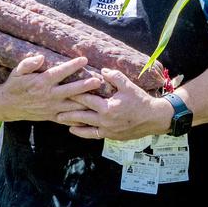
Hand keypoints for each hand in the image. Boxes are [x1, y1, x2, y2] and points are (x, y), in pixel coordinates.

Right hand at [0, 55, 103, 122]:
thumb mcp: (17, 71)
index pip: (60, 73)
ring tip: (101, 98)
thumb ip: (28, 63)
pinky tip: (92, 116)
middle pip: (71, 90)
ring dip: (86, 102)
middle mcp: (49, 95)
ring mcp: (51, 108)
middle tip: (99, 81)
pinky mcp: (52, 116)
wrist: (7, 106)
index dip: (72, 66)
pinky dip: (80, 118)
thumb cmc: (14, 85)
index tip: (84, 59)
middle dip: (85, 86)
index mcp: (41, 82)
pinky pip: (68, 118)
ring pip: (72, 106)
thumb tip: (41, 57)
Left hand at [55, 68, 172, 140]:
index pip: (86, 99)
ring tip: (61, 122)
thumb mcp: (128, 86)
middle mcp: (105, 121)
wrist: (154, 118)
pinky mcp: (112, 136)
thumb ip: (114, 77)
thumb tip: (101, 71)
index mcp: (108, 107)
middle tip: (54, 110)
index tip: (63, 90)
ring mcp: (108, 130)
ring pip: (86, 128)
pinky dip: (84, 133)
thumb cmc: (141, 100)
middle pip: (82, 116)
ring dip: (73, 124)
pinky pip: (94, 135)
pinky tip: (77, 131)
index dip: (74, 94)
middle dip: (68, 112)